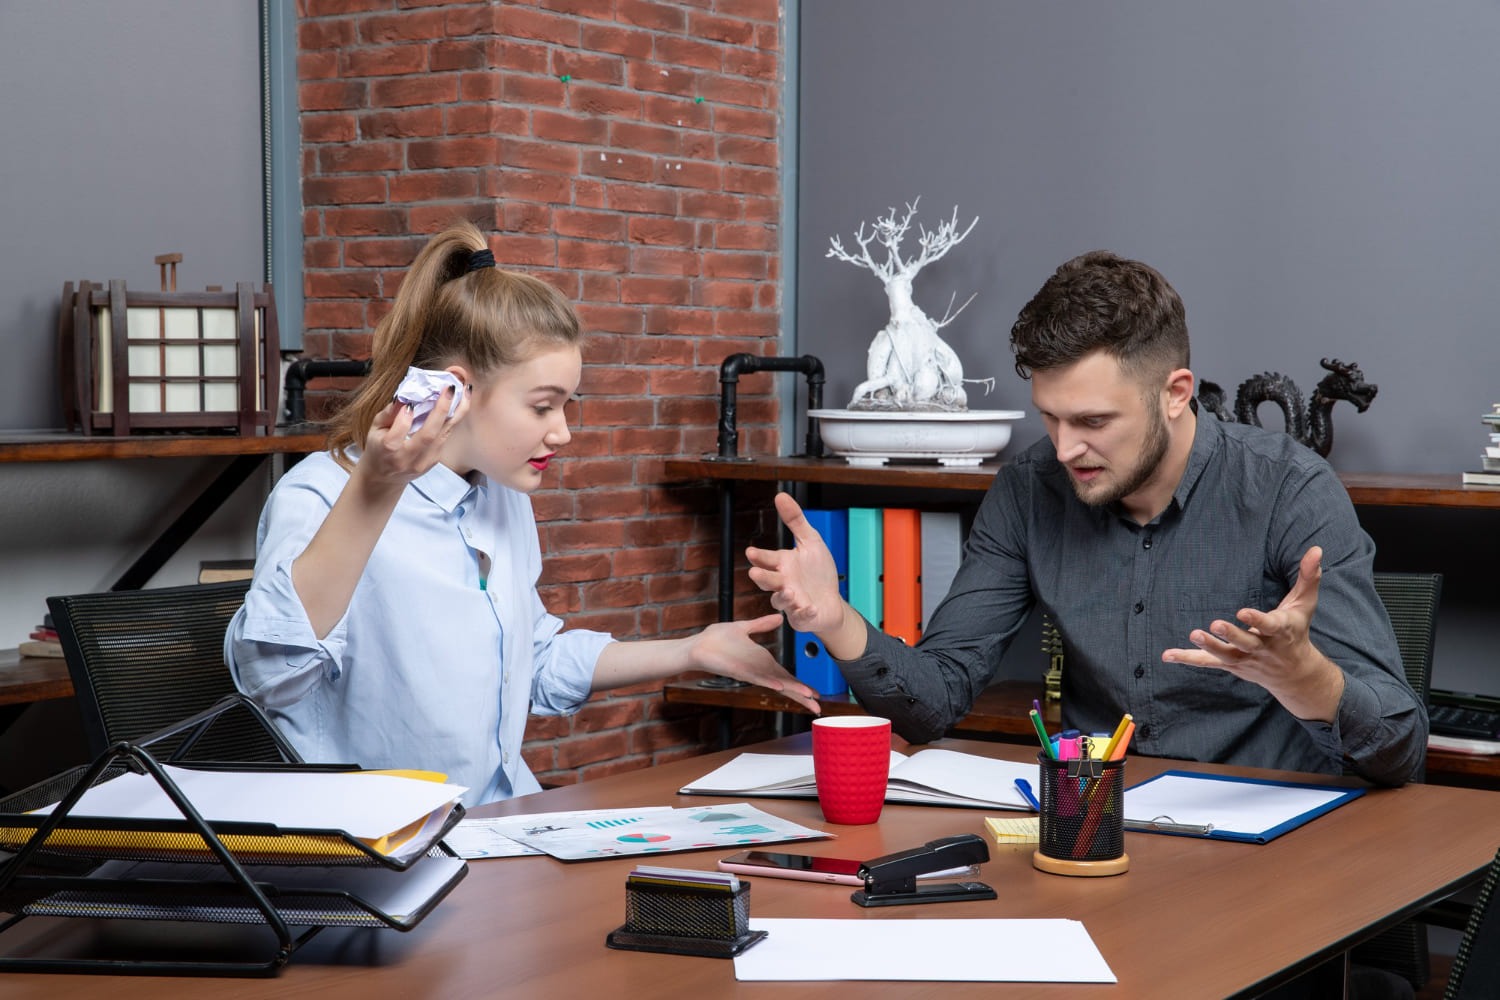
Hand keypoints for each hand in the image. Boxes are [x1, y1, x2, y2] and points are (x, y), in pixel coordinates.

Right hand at [356, 386, 466, 489]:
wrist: (385, 477)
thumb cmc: (378, 448)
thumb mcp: (375, 429)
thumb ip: (388, 414)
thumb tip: (403, 396)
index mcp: (388, 451)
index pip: (397, 435)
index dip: (404, 419)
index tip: (409, 402)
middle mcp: (408, 459)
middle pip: (428, 435)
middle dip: (441, 409)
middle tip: (449, 388)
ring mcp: (424, 461)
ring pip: (444, 434)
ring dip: (458, 411)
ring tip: (465, 390)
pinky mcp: (435, 459)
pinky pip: (446, 435)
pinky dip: (454, 417)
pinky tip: (460, 402)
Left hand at [689, 613, 821, 713]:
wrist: (696, 646)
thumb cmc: (716, 640)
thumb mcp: (744, 627)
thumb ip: (762, 625)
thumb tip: (779, 618)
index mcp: (762, 661)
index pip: (786, 675)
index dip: (800, 684)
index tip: (816, 694)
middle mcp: (758, 669)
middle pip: (784, 684)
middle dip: (801, 695)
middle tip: (818, 707)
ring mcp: (749, 672)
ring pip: (774, 683)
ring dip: (791, 691)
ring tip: (808, 698)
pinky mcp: (737, 671)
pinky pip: (755, 677)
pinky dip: (767, 681)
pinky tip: (779, 686)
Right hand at [745, 492, 849, 635]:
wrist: (832, 600)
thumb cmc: (818, 572)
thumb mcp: (811, 541)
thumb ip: (795, 520)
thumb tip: (780, 496)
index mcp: (783, 565)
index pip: (767, 560)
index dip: (759, 557)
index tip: (751, 552)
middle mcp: (783, 583)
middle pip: (768, 581)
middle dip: (762, 578)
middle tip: (755, 574)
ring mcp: (791, 602)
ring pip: (781, 600)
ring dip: (783, 597)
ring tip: (789, 592)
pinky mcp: (802, 616)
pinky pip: (802, 616)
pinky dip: (805, 613)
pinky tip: (810, 608)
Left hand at [1161, 546, 1343, 720]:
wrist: (1295, 673)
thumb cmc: (1297, 631)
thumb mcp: (1305, 604)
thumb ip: (1308, 576)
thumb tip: (1317, 549)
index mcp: (1281, 631)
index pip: (1270, 625)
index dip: (1257, 619)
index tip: (1242, 611)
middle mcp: (1262, 647)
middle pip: (1245, 643)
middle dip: (1231, 635)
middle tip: (1215, 624)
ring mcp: (1245, 658)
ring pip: (1225, 654)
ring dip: (1208, 646)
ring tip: (1194, 634)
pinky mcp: (1231, 664)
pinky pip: (1207, 662)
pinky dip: (1188, 659)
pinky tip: (1167, 655)